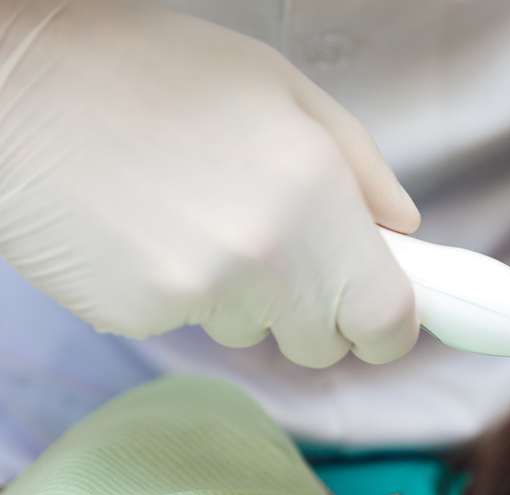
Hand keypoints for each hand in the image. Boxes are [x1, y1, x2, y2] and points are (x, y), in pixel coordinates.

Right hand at [0, 0, 419, 366]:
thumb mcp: (281, 89)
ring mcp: (196, 296)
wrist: (17, 80)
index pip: (386, 323)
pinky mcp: (135, 315)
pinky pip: (187, 324)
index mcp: (317, 203)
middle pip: (322, 344)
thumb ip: (362, 168)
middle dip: (317, 310)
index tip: (382, 311)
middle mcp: (264, 262)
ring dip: (245, 296)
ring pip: (251, 332)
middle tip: (287, 249)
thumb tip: (404, 230)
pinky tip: (150, 229)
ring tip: (198, 214)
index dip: (391, 326)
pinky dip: (180, 291)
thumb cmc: (151, 69)